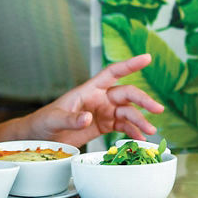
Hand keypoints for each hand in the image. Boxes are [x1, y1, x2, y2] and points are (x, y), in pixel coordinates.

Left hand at [24, 53, 164, 145]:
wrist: (40, 138)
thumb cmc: (43, 122)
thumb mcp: (54, 119)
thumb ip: (71, 119)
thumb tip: (88, 117)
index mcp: (89, 90)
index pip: (113, 72)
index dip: (130, 65)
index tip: (147, 58)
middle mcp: (100, 99)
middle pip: (127, 94)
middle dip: (143, 101)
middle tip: (157, 110)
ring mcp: (103, 112)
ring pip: (128, 112)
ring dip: (140, 121)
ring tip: (150, 131)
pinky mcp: (103, 126)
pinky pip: (123, 127)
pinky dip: (133, 132)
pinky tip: (140, 139)